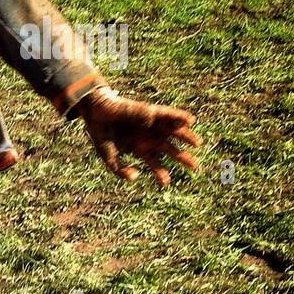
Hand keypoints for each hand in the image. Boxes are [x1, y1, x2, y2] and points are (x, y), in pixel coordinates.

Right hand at [78, 88, 200, 187]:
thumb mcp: (107, 156)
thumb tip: (136, 177)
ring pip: (172, 132)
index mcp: (139, 148)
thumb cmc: (101, 133)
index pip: (154, 163)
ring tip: (198, 144)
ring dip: (186, 137)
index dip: (160, 173)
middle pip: (170, 149)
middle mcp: (148, 137)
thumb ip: (119, 170)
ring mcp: (150, 124)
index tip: (165, 183)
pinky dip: (178, 117)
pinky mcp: (149, 110)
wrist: (95, 112)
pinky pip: (167, 114)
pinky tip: (190, 121)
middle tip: (196, 168)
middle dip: (182, 158)